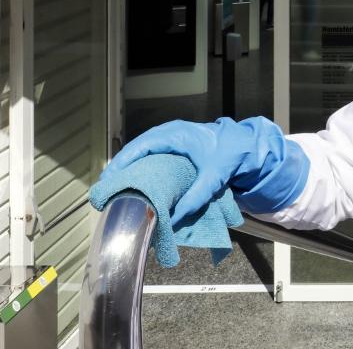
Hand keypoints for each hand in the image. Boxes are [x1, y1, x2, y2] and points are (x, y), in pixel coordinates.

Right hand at [105, 117, 308, 225]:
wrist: (246, 144)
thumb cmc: (230, 155)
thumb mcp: (213, 178)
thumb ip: (195, 198)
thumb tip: (173, 219)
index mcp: (177, 135)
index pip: (142, 145)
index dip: (123, 161)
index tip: (110, 177)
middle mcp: (171, 131)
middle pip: (137, 146)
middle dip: (121, 164)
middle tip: (106, 185)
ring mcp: (172, 135)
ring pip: (143, 148)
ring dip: (129, 164)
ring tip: (116, 184)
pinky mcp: (175, 143)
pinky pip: (152, 150)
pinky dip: (141, 162)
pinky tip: (135, 178)